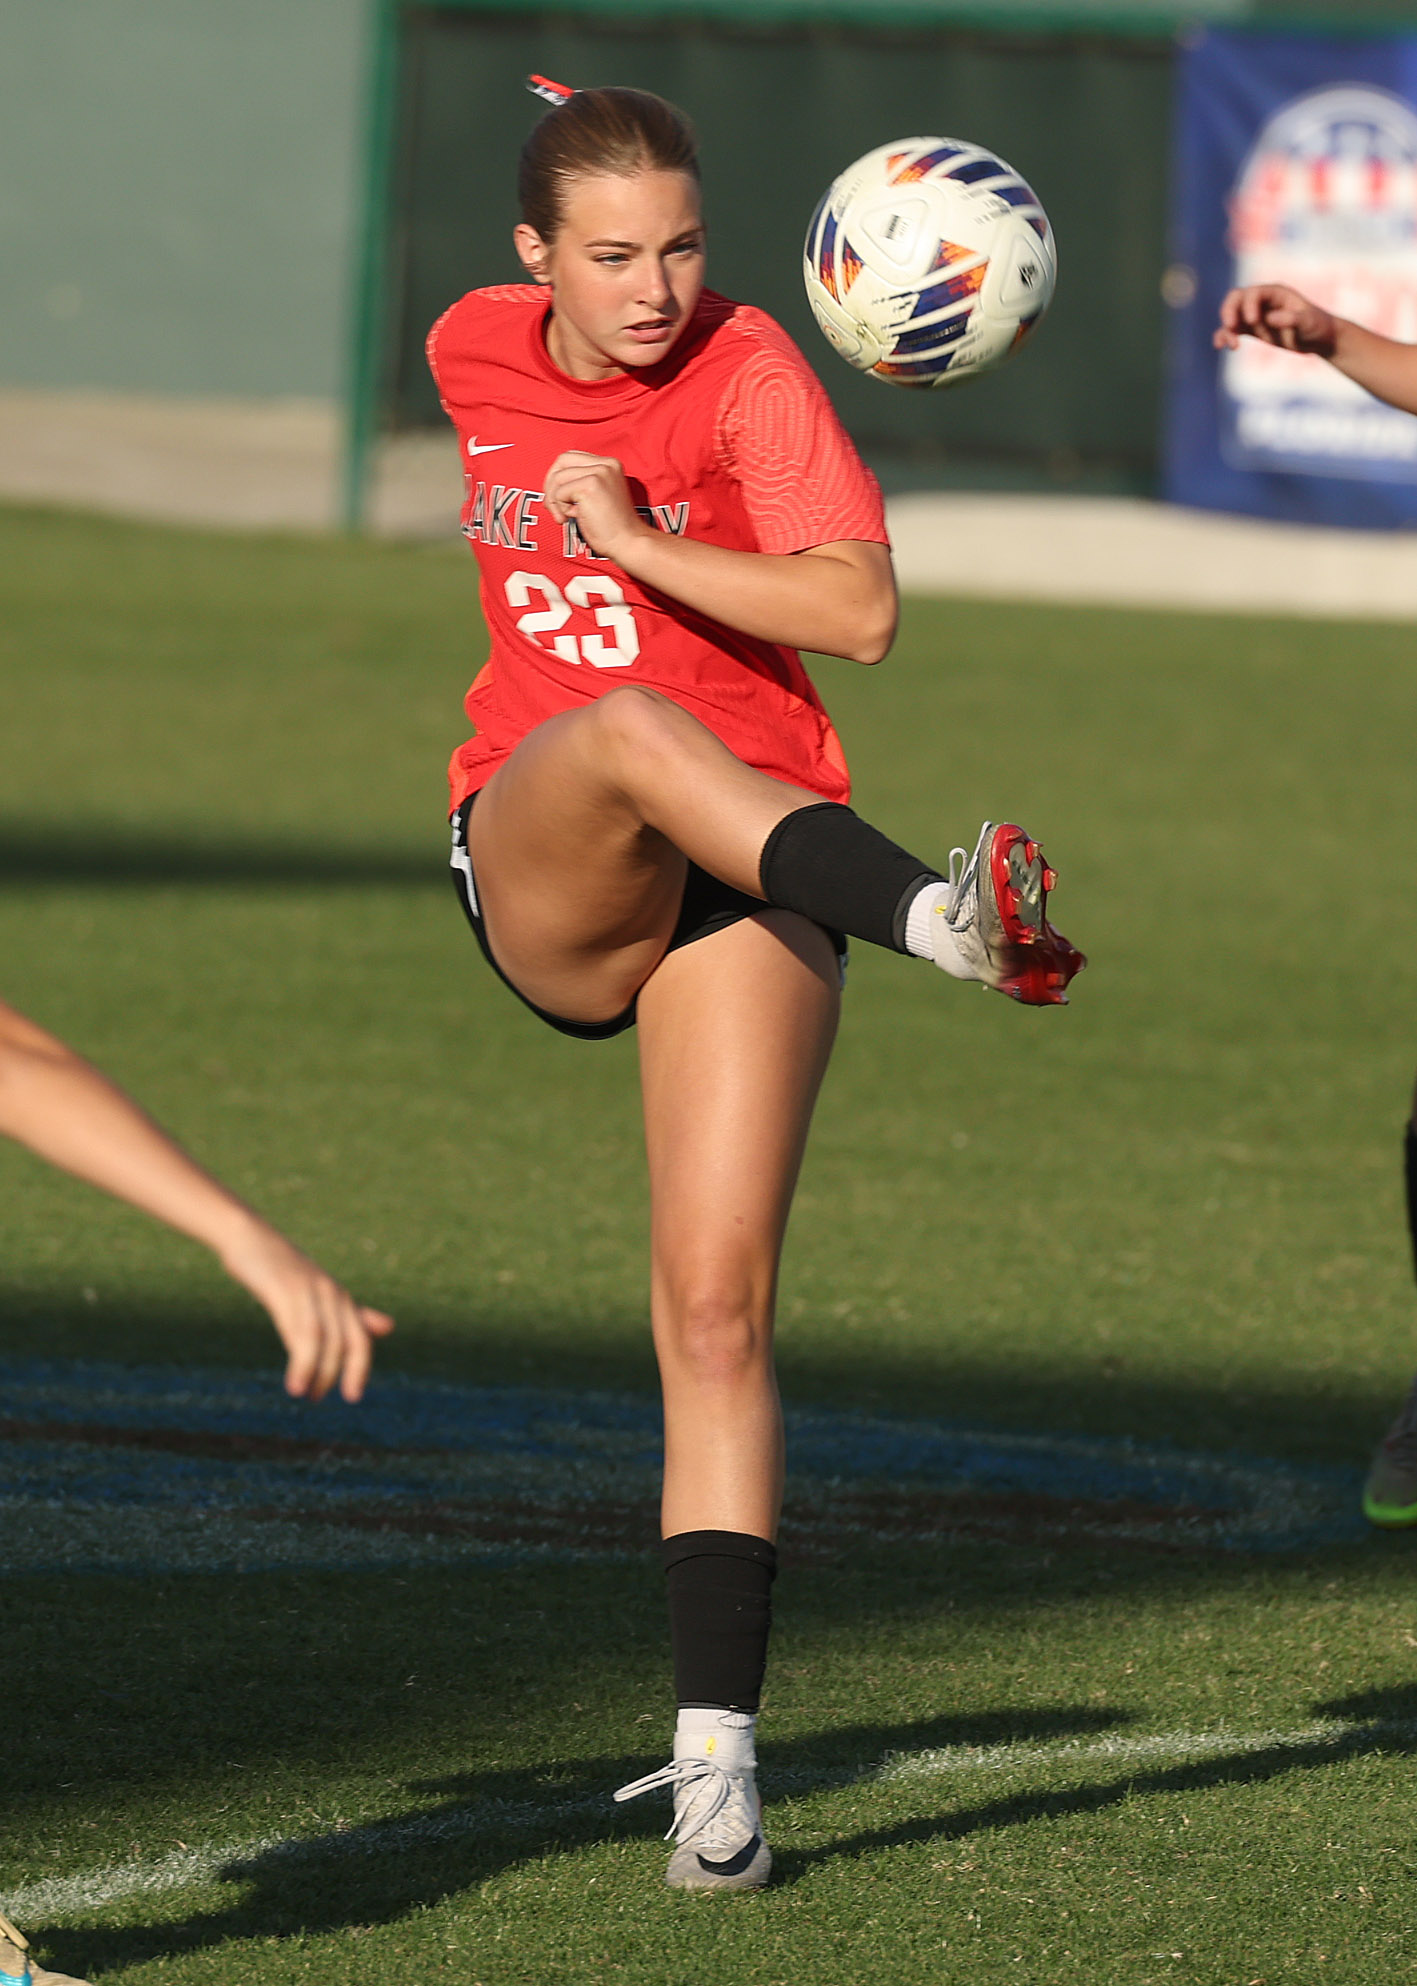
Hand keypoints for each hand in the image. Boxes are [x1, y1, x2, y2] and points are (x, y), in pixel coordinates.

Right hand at [219, 1219, 393, 1402]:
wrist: (249, 1238)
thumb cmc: (282, 1271)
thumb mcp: (320, 1294)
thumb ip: (353, 1315)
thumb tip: (389, 1327)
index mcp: (340, 1298)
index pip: (360, 1340)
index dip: (360, 1369)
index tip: (352, 1396)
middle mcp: (331, 1293)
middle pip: (345, 1342)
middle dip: (335, 1375)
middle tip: (315, 1399)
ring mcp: (310, 1290)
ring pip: (324, 1339)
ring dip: (319, 1372)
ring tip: (306, 1395)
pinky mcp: (285, 1289)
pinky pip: (300, 1331)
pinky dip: (301, 1361)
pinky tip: (294, 1382)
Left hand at [542, 451, 648, 561]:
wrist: (628, 542)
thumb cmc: (612, 527)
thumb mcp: (596, 496)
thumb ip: (580, 483)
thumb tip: (551, 483)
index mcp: (609, 464)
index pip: (571, 458)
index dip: (558, 477)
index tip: (558, 499)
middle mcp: (606, 464)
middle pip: (562, 461)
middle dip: (551, 485)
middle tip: (555, 508)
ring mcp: (599, 472)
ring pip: (558, 478)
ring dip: (556, 501)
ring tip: (567, 516)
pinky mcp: (591, 485)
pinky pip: (560, 493)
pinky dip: (562, 508)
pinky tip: (575, 517)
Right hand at [1214, 284, 1337, 355]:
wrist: (1319, 339)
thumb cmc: (1317, 326)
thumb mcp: (1309, 322)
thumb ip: (1292, 319)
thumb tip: (1270, 318)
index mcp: (1276, 293)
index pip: (1254, 293)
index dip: (1249, 305)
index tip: (1252, 321)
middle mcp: (1262, 301)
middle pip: (1237, 298)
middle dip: (1229, 311)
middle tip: (1230, 327)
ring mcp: (1255, 314)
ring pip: (1232, 315)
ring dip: (1227, 328)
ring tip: (1233, 345)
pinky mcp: (1252, 329)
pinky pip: (1233, 330)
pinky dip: (1225, 336)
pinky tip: (1221, 347)